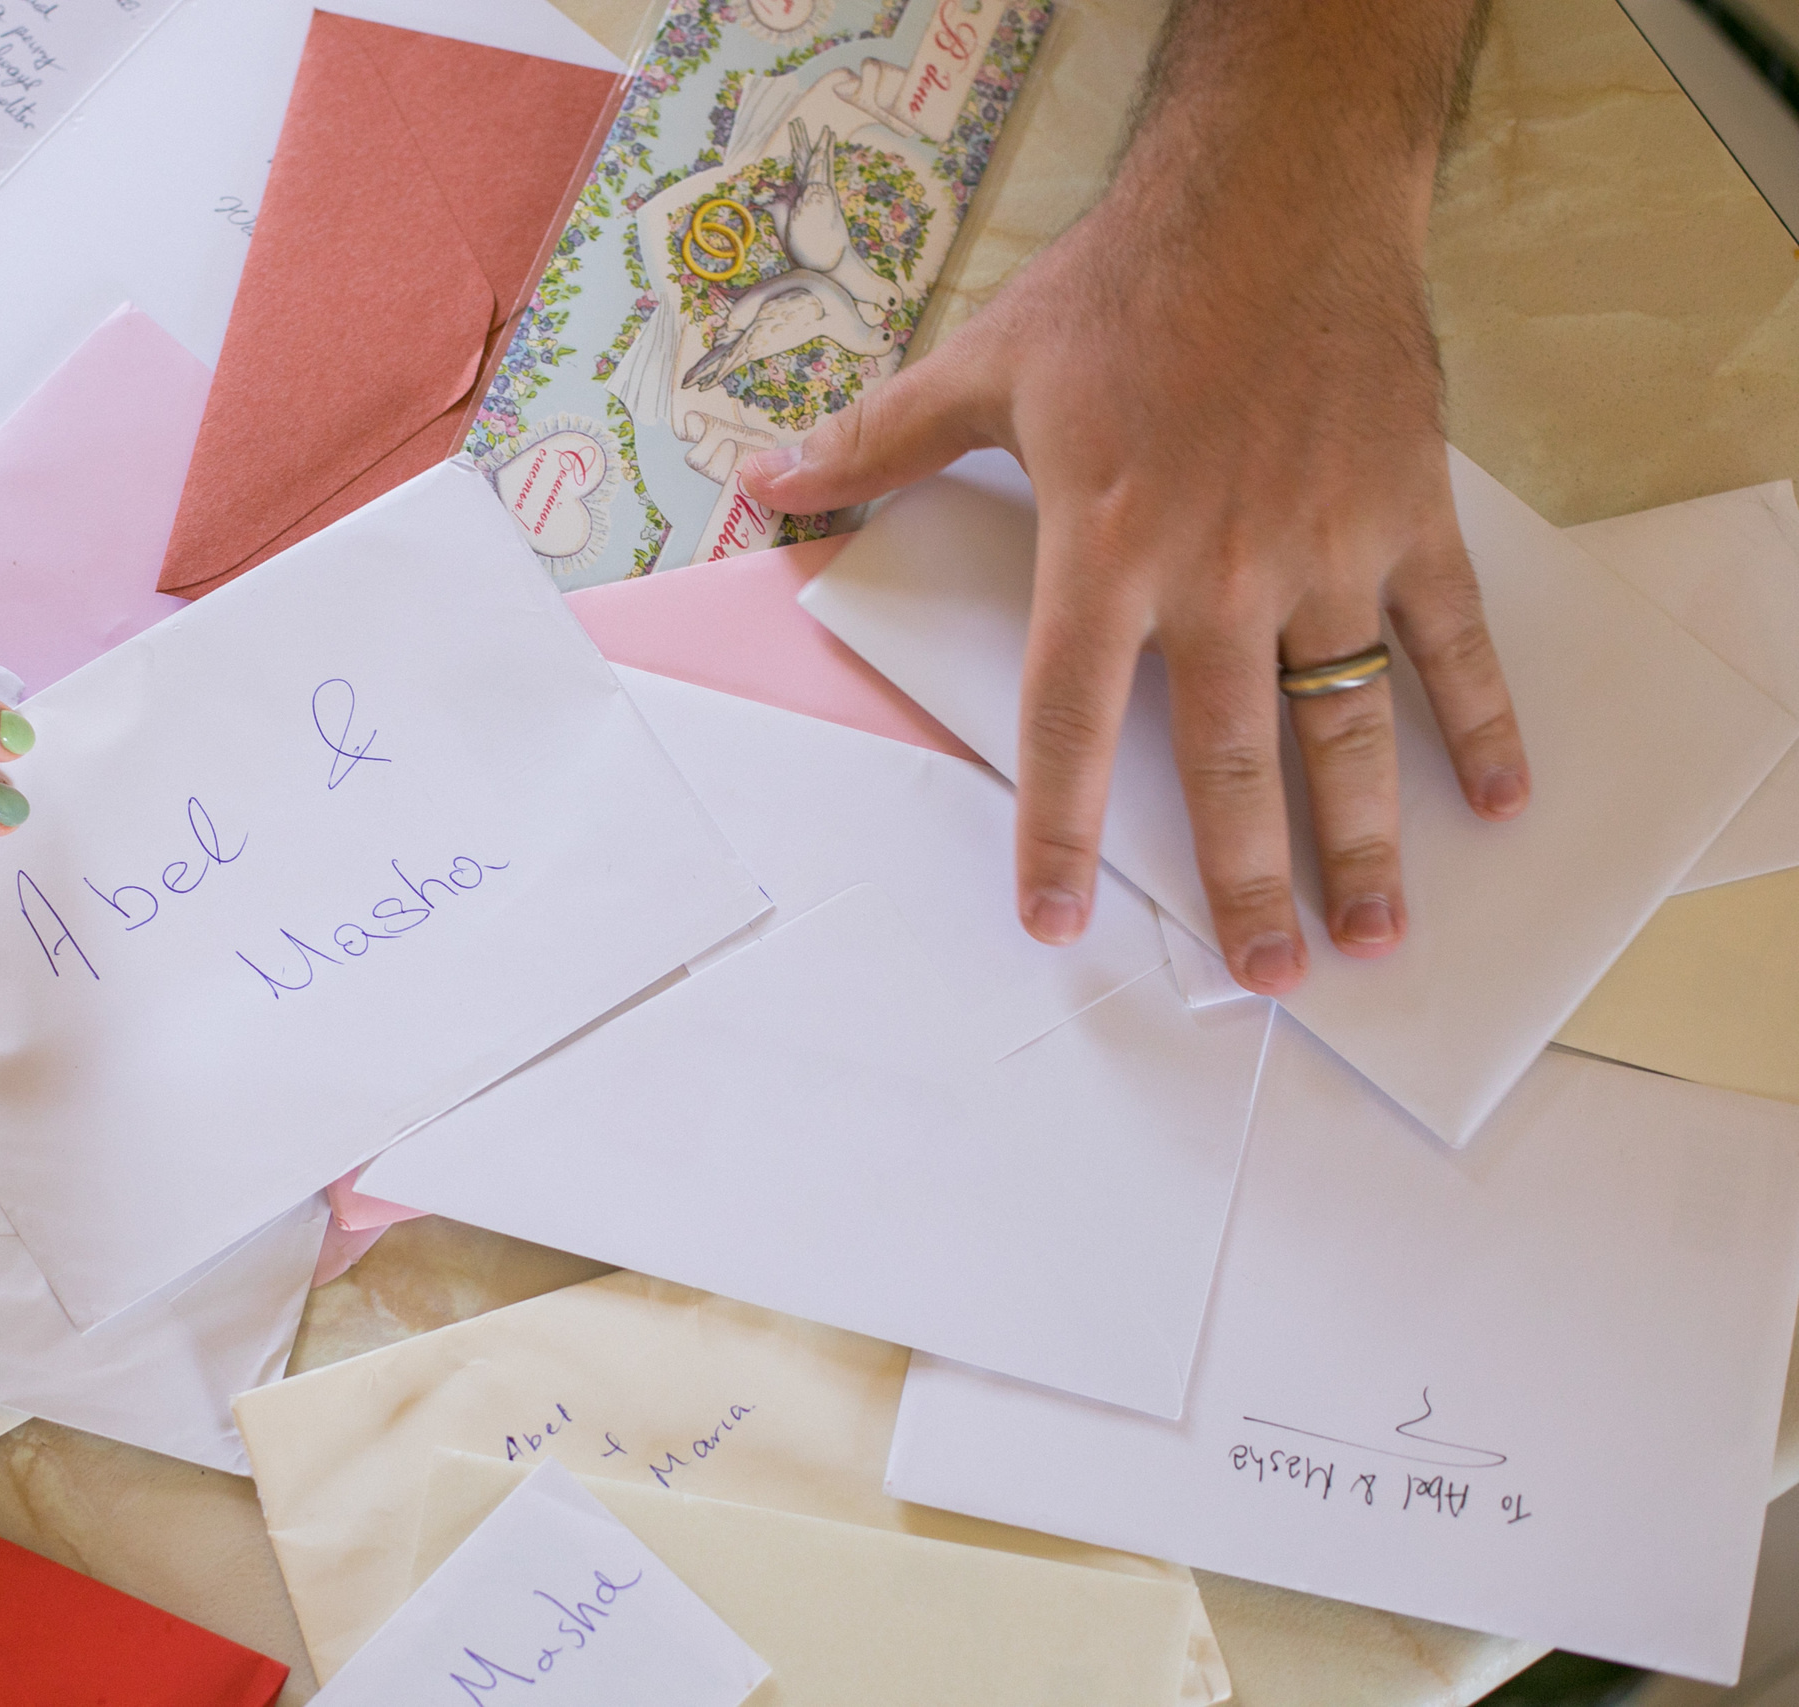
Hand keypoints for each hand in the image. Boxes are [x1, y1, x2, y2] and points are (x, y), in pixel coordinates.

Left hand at [740, 0, 1526, 995]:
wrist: (1277, 193)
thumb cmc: (1124, 284)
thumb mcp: (983, 362)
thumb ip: (878, 444)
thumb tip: (770, 483)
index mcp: (1103, 546)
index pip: (1068, 722)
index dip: (1060, 829)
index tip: (1057, 920)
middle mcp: (1217, 567)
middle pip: (1229, 757)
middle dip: (1246, 880)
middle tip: (1266, 977)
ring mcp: (1324, 546)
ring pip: (1345, 722)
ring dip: (1365, 837)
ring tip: (1375, 933)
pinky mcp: (1404, 512)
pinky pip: (1450, 635)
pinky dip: (1480, 714)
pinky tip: (1500, 796)